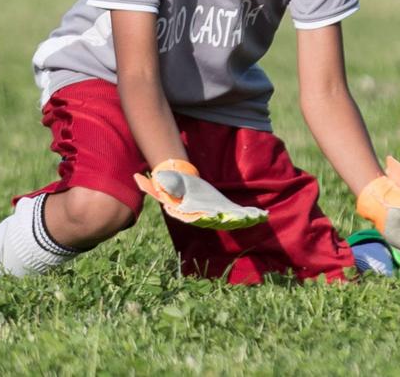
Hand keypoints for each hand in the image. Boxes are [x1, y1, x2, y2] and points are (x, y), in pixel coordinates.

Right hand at [134, 159, 267, 230]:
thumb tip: (138, 178)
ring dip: (244, 219)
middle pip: (219, 219)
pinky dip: (249, 215)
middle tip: (246, 220)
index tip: (218, 216)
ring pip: (230, 219)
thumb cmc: (172, 184)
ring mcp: (215, 213)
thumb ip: (152, 184)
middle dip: (232, 220)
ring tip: (258, 218)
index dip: (209, 216)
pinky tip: (261, 215)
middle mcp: (204, 214)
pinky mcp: (223, 208)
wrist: (182, 183)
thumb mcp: (162, 183)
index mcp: (190, 210)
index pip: (199, 215)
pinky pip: (237, 213)